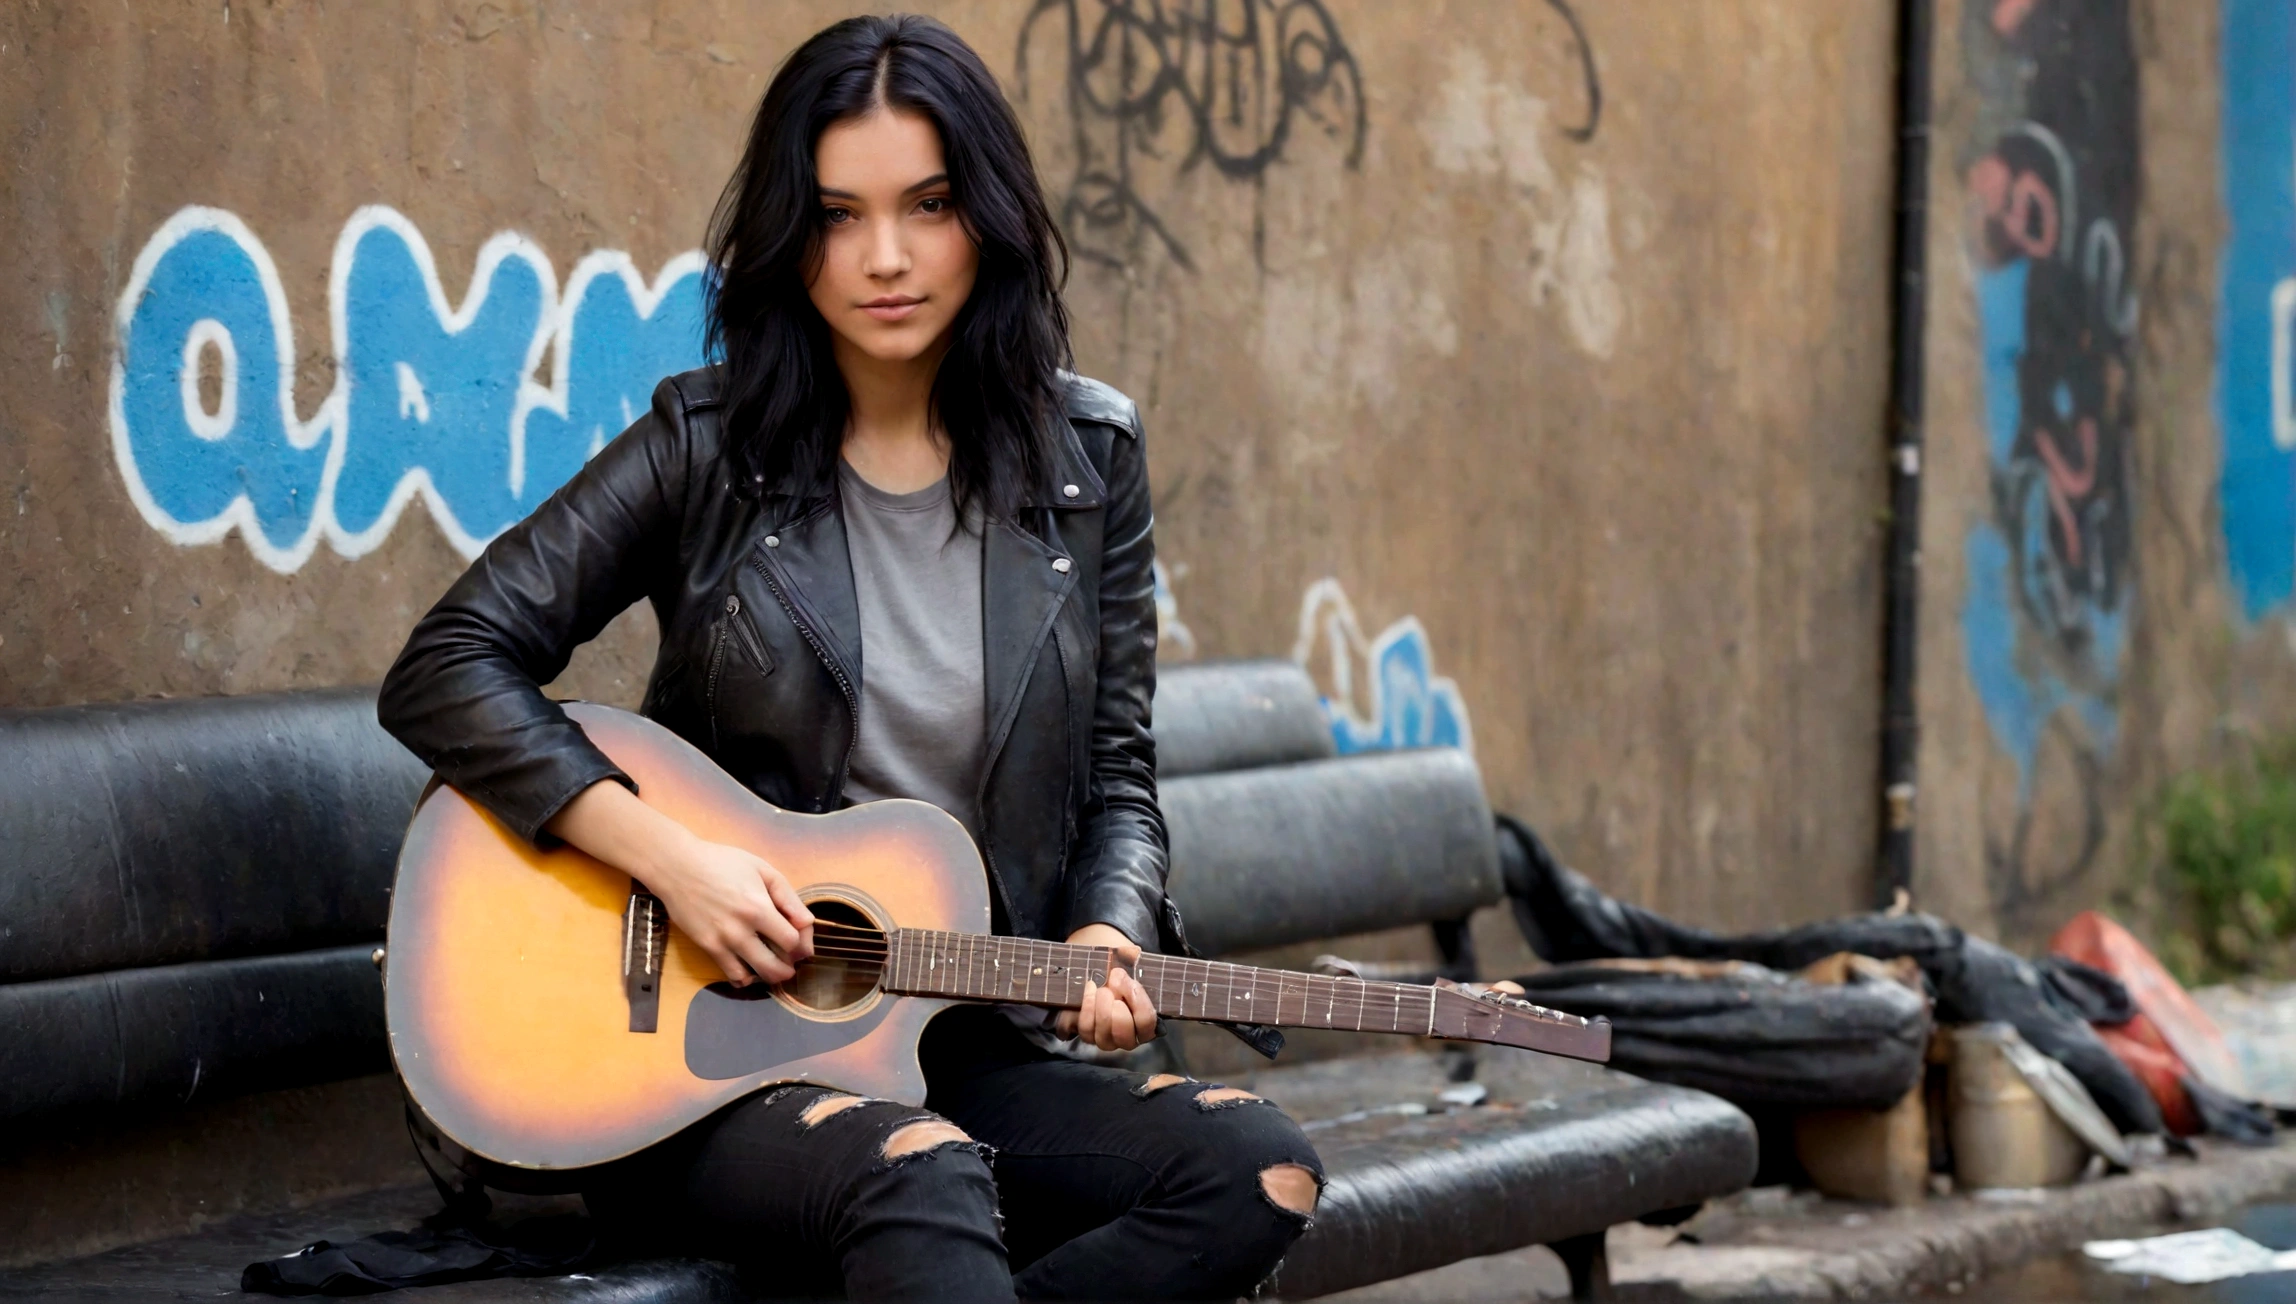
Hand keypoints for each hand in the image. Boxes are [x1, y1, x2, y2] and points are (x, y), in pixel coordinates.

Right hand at [545, 779, 813, 985]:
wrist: (678, 867)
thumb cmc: (723, 863)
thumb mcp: (762, 869)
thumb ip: (788, 897)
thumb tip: (807, 923)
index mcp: (758, 907)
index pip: (792, 941)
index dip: (801, 942)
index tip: (799, 938)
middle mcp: (741, 930)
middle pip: (776, 966)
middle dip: (789, 967)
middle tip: (791, 961)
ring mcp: (722, 941)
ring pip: (754, 975)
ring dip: (770, 975)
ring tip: (774, 967)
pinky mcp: (707, 947)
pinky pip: (731, 974)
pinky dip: (745, 977)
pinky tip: (750, 968)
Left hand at [1054, 923, 1157, 1050]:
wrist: (1100, 973)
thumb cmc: (1121, 973)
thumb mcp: (1130, 963)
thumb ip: (1134, 959)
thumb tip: (1133, 954)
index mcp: (1148, 1023)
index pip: (1146, 1021)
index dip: (1137, 1001)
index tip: (1126, 980)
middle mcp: (1130, 1038)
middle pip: (1124, 1034)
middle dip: (1116, 1008)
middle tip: (1111, 987)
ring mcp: (1109, 1040)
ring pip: (1104, 1035)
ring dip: (1101, 1008)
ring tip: (1101, 989)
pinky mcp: (1090, 1037)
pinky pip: (1086, 1030)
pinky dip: (1087, 1008)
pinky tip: (1090, 989)